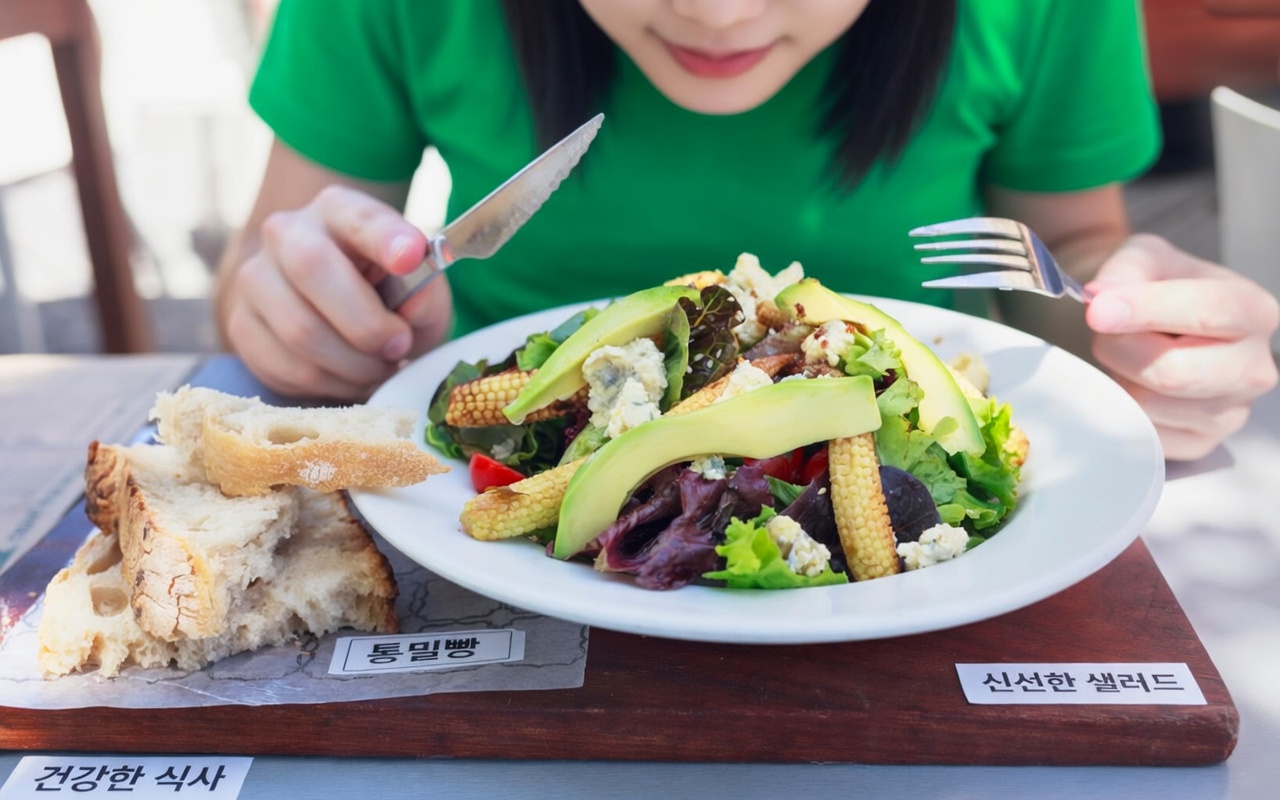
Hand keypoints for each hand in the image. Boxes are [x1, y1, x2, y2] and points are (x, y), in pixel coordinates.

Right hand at [221, 185, 452, 399]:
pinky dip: (330, 385)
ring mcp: (256, 277)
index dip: (385, 237)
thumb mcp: (421, 293)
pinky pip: (286, 367)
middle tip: (399, 346)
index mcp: (339, 210)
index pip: (360, 217)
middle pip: (312, 268)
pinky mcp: (241, 325)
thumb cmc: (388, 298)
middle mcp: (287, 232)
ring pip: (300, 330)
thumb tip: (414, 301)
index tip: (410, 255)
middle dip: (366, 323)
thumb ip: (425, 295)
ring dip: (353, 365)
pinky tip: (349, 375)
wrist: (336, 317)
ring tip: (378, 366)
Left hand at [1084, 234, 1278, 459]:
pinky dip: (1121, 406)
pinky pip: (1141, 432)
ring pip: (1149, 404)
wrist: (1151, 322)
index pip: (1208, 312)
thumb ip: (1125, 269)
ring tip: (1126, 354)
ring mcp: (1232, 412)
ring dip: (1118, 376)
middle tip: (1106, 332)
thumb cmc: (1154, 287)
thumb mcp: (1145, 259)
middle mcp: (1254, 367)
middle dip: (1122, 350)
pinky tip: (1131, 383)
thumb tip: (1102, 297)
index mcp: (1253, 311)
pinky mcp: (1200, 443)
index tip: (1099, 311)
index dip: (1148, 310)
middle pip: (1176, 372)